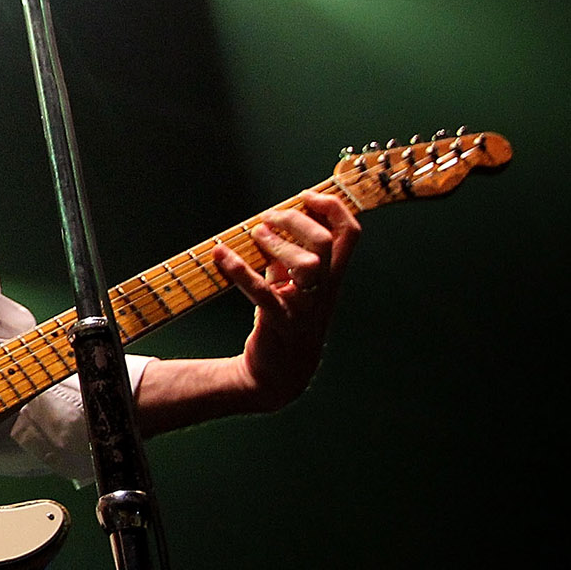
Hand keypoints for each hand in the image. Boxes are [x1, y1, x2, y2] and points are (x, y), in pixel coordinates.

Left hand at [212, 190, 360, 410]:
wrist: (281, 374)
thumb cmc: (287, 319)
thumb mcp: (292, 284)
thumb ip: (289, 255)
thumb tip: (275, 220)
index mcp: (332, 276)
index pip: (350, 234)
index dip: (333, 207)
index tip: (306, 195)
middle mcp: (324, 290)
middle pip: (327, 244)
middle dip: (297, 221)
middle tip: (269, 218)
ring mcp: (305, 308)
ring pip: (309, 266)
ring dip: (278, 244)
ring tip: (255, 235)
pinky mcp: (280, 323)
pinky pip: (263, 294)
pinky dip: (240, 271)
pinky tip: (220, 254)